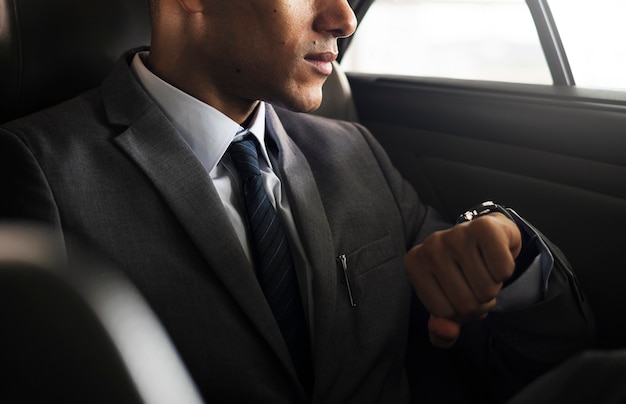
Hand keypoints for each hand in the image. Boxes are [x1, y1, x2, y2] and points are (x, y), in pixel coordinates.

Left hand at [404, 213, 521, 347]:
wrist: (486, 237)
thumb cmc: (462, 274)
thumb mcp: (446, 305)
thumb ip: (440, 330)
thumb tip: (446, 330)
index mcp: (415, 264)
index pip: (443, 313)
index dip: (459, 312)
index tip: (459, 293)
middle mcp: (430, 246)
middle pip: (466, 303)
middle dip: (479, 302)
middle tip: (476, 282)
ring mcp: (456, 234)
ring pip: (487, 290)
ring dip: (493, 287)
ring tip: (484, 270)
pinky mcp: (484, 227)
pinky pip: (503, 270)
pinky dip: (505, 270)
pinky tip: (494, 257)